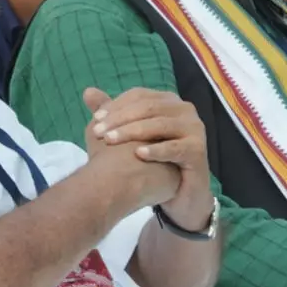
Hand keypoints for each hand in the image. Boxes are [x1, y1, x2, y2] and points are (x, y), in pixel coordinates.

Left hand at [83, 87, 204, 218]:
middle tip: (98, 132)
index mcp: (168, 101)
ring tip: (110, 141)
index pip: (139, 95)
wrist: (180, 194)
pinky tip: (137, 155)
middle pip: (148, 107)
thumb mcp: (128, 136)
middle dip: (120, 119)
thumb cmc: (153, 162)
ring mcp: (194, 128)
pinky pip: (175, 148)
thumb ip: (112, 114)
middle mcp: (184, 110)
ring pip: (159, 125)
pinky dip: (156, 150)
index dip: (116, 105)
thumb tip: (87, 92)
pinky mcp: (198, 150)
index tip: (95, 119)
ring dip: (132, 132)